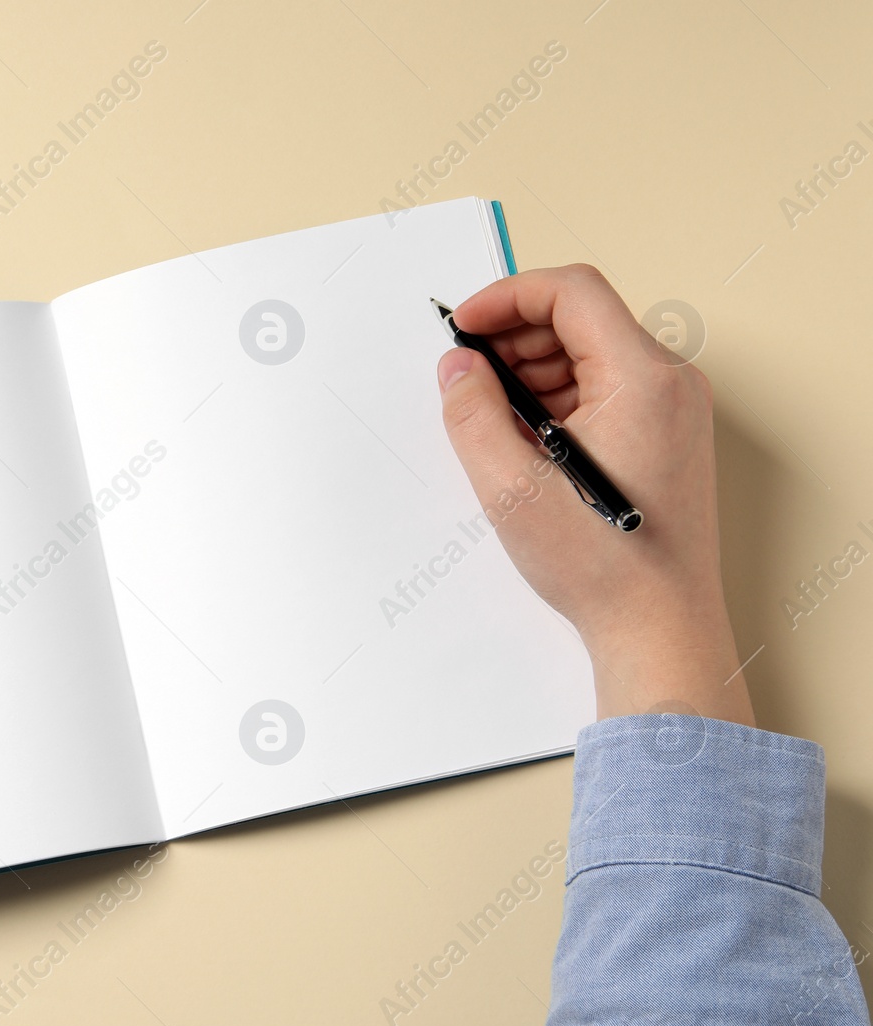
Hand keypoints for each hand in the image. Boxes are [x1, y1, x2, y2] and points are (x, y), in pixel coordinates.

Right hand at [436, 265, 753, 724]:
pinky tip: (526, 439)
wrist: (658, 627)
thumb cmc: (603, 566)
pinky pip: (606, 387)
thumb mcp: (510, 486)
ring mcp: (675, 410)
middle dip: (516, 336)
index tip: (464, 327)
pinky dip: (559, 396)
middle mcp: (671, 383)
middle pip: (583, 317)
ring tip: (493, 415)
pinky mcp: (668, 435)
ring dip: (534, 369)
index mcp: (643, 379)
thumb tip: (458, 367)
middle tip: (468, 374)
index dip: (507, 296)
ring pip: (592, 352)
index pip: (572, 291)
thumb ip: (472, 412)